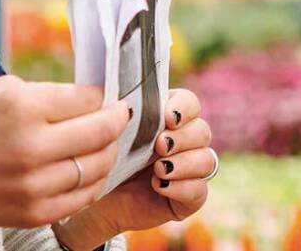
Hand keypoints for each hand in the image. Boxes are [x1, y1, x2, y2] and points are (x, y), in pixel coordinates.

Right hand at [0, 76, 129, 230]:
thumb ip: (45, 94)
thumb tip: (91, 99)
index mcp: (18, 106)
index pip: (86, 99)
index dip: (102, 96)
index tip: (106, 96)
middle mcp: (29, 145)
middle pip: (100, 132)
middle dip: (117, 120)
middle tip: (120, 114)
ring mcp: (33, 183)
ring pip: (98, 166)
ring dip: (108, 151)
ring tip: (104, 142)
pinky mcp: (35, 212)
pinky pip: (84, 197)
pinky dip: (94, 181)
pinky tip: (89, 168)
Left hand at [72, 89, 214, 238]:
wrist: (93, 195)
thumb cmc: (102, 155)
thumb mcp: (111, 131)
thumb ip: (126, 114)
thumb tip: (130, 103)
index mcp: (165, 118)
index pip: (190, 103)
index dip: (184, 108)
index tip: (168, 117)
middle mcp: (182, 142)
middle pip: (202, 130)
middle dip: (183, 137)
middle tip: (160, 145)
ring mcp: (188, 171)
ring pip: (207, 160)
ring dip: (185, 163)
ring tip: (159, 169)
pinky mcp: (188, 199)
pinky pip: (200, 191)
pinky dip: (182, 187)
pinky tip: (159, 186)